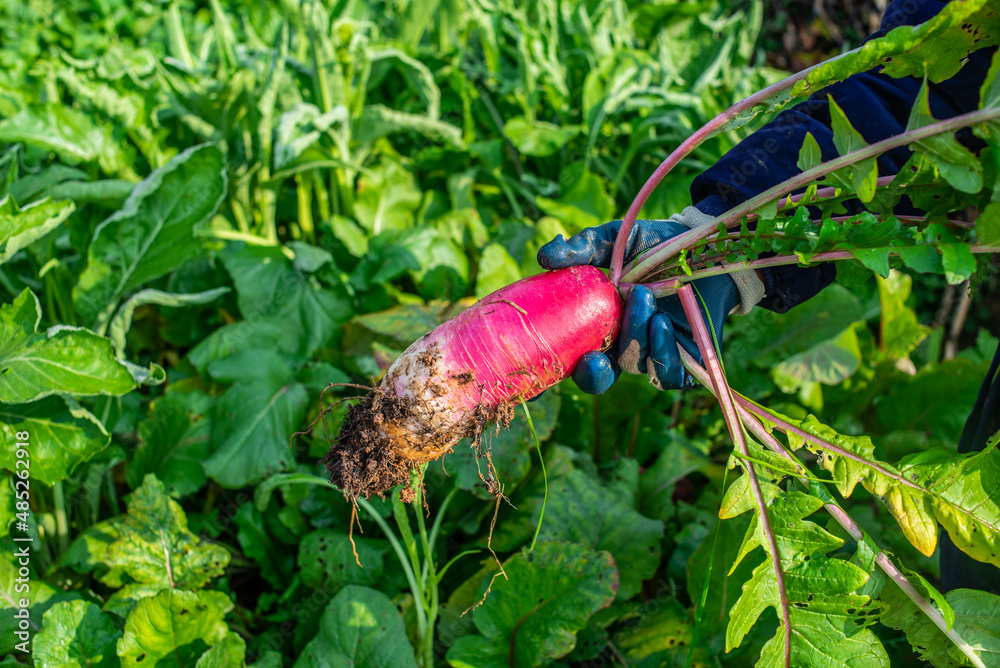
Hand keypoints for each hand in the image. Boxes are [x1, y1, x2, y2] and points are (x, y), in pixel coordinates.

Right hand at [537, 211, 755, 393]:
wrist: (706, 246)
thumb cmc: (656, 245)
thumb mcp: (616, 240)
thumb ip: (583, 248)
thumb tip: (544, 258)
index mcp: (600, 327)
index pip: (576, 361)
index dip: (559, 374)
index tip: (549, 372)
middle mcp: (624, 346)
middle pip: (601, 376)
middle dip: (595, 372)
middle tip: (594, 357)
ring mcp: (654, 354)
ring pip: (636, 365)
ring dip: (635, 336)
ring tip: (642, 295)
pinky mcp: (688, 359)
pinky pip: (670, 374)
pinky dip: (662, 351)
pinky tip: (661, 322)